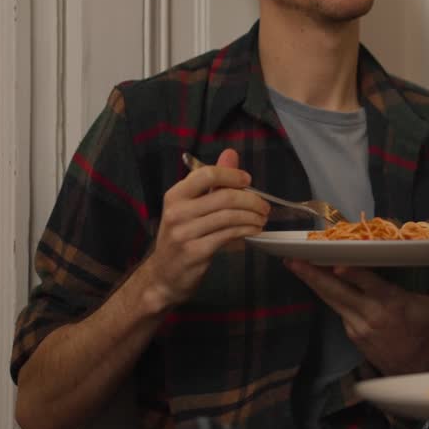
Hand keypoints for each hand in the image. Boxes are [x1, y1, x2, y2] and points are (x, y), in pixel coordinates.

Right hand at [137, 149, 269, 311]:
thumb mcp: (191, 205)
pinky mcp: (195, 252)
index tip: (248, 181)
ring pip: (229, 217)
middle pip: (224, 197)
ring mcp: (184, 233)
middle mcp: (177, 212)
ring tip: (261, 219)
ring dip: (252, 217)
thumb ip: (212, 180)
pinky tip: (253, 231)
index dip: (232, 175)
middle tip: (264, 206)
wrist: (164, 275)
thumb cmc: (182, 236)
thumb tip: (230, 154)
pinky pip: (228, 236)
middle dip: (251, 200)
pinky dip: (246, 231)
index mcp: (175, 195)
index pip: (207, 174)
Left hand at [286, 258, 428, 375]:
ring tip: (293, 264)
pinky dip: (325, 293)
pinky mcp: (351, 332)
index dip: (351, 274)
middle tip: (293, 259)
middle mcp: (370, 315)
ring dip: (311, 282)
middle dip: (313, 274)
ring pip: (330, 299)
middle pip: (337, 291)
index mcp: (391, 305)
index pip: (368, 285)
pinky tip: (313, 278)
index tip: (334, 263)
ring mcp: (357, 326)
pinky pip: (336, 308)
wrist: (414, 370)